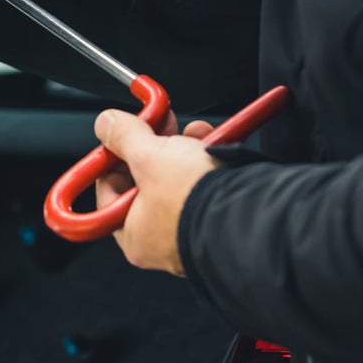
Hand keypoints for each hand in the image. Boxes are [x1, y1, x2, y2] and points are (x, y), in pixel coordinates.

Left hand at [93, 111, 220, 275]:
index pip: (109, 191)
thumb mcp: (150, 157)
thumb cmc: (196, 202)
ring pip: (178, 177)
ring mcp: (193, 227)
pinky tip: (213, 139)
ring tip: (192, 130)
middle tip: (158, 123)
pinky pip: (206, 182)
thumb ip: (124, 136)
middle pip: (145, 180)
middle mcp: (162, 239)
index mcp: (134, 235)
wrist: (256, 214)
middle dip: (154, 145)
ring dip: (183, 146)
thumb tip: (106, 124)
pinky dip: (208, 157)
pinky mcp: (221, 214)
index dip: (112, 157)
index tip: (119, 135)